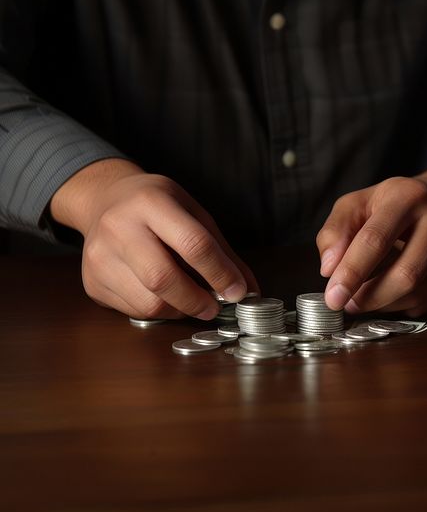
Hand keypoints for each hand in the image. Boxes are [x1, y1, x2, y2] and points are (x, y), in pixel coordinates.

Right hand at [50, 159, 257, 318]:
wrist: (104, 200)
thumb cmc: (157, 206)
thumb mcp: (193, 213)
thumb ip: (221, 251)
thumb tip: (248, 289)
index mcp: (151, 202)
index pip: (193, 244)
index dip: (220, 273)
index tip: (238, 292)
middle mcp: (118, 227)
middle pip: (163, 278)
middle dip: (197, 300)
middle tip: (214, 307)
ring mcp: (99, 257)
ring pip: (148, 303)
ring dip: (179, 310)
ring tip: (190, 300)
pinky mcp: (92, 283)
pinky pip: (134, 311)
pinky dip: (158, 311)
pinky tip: (163, 296)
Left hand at [316, 161, 426, 316]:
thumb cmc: (396, 204)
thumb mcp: (359, 204)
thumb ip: (336, 231)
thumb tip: (329, 269)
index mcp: (409, 195)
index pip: (376, 239)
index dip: (351, 272)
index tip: (333, 298)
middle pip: (404, 274)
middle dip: (370, 297)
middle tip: (347, 304)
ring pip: (417, 292)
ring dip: (383, 303)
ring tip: (366, 296)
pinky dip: (403, 303)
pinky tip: (395, 289)